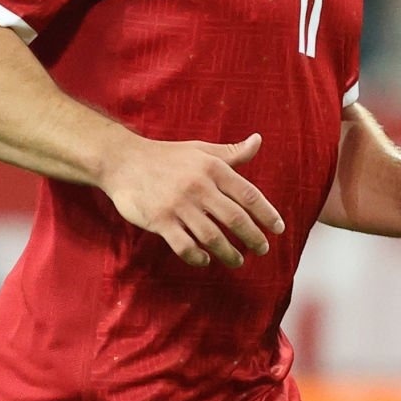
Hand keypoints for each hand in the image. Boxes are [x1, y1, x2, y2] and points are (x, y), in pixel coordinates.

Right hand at [100, 131, 284, 267]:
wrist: (123, 161)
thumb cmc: (166, 156)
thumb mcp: (200, 150)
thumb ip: (231, 153)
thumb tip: (258, 141)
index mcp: (213, 168)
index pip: (249, 195)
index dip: (267, 214)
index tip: (278, 229)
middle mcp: (199, 186)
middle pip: (235, 219)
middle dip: (253, 238)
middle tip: (262, 249)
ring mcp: (179, 206)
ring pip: (213, 237)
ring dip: (229, 253)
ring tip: (237, 260)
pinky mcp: (160, 221)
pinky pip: (185, 246)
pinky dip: (198, 257)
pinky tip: (205, 259)